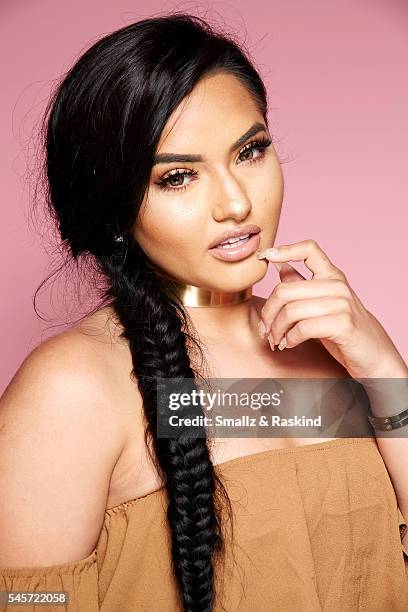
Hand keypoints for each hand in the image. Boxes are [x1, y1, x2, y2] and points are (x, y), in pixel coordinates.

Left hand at [256, 239, 407, 378]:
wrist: (373, 353)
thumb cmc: (343, 328)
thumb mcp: (322, 302)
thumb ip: (302, 284)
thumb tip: (279, 265)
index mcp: (331, 275)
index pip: (309, 249)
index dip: (285, 249)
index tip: (266, 256)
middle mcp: (337, 286)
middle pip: (285, 290)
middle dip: (268, 313)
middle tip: (265, 329)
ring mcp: (341, 304)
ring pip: (290, 311)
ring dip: (277, 330)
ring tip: (276, 339)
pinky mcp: (342, 325)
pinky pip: (302, 328)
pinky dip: (290, 339)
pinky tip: (289, 344)